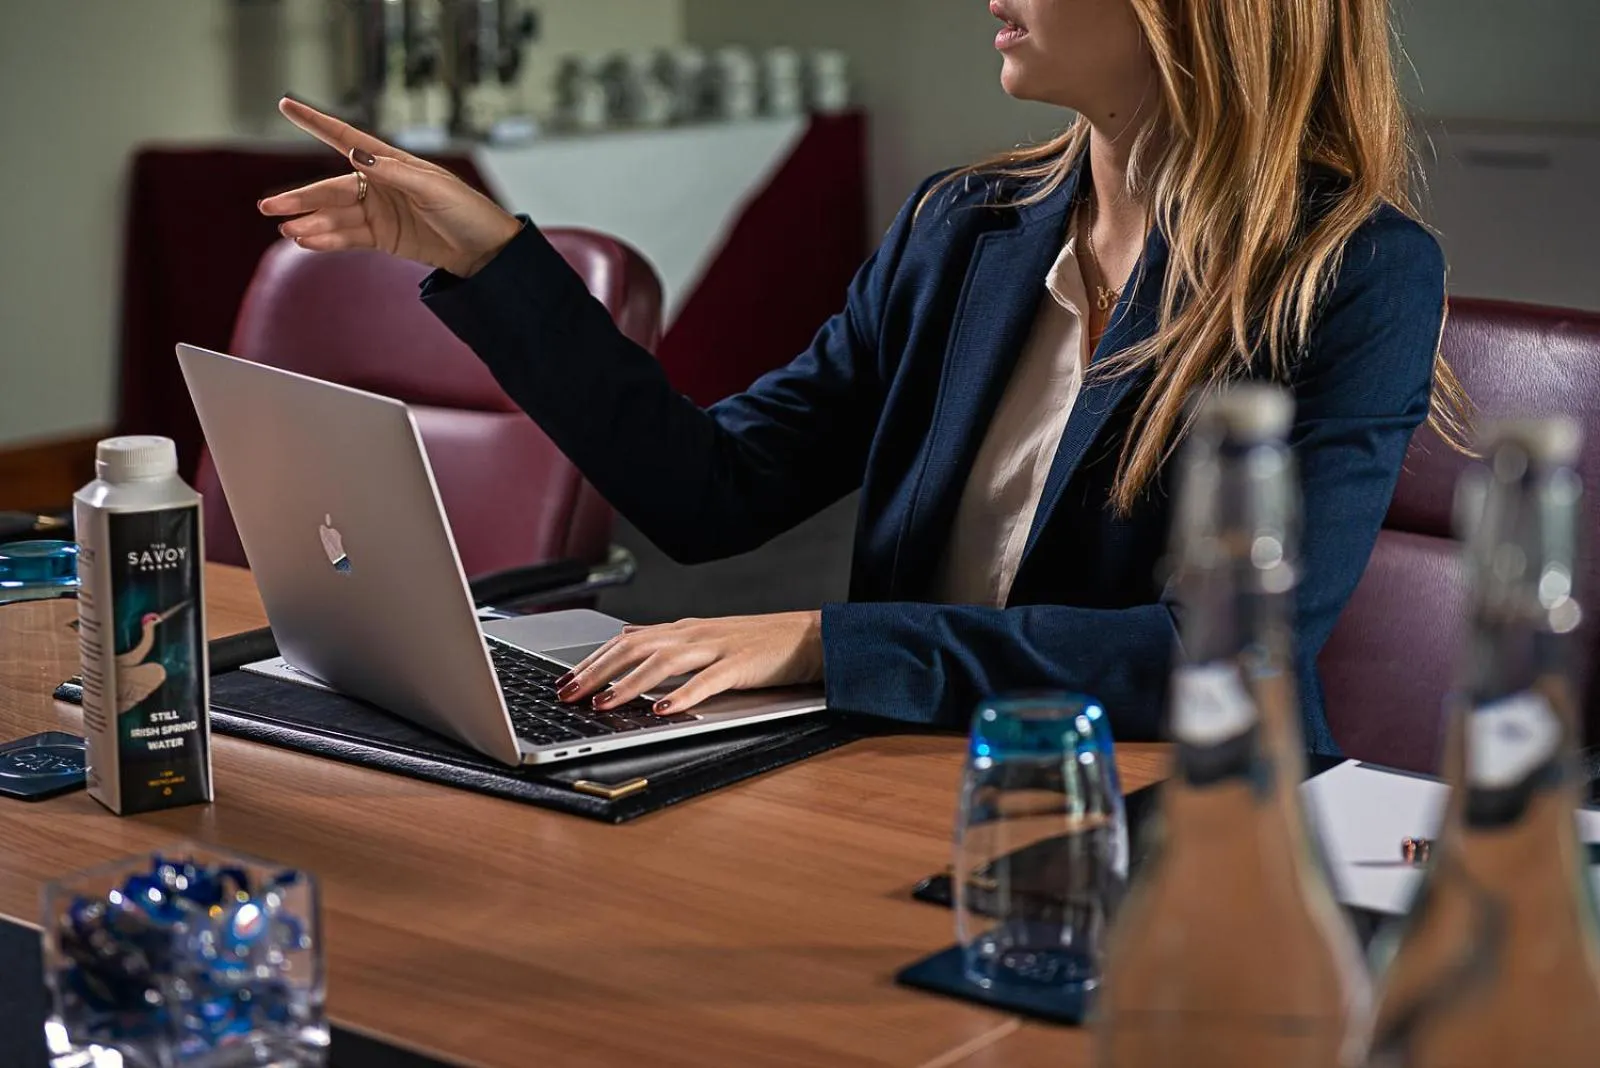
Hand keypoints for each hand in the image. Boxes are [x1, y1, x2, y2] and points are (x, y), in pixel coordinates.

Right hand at [257, 97, 521, 277]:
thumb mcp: (434, 189)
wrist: (486, 251)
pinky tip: (306, 241)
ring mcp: (379, 212)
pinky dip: (327, 240)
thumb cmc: (467, 211)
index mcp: (391, 164)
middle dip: (300, 198)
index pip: (346, 138)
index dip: (316, 123)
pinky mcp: (383, 238)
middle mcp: (379, 185)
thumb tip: (356, 153)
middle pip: (331, 190)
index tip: (286, 104)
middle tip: (268, 206)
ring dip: (310, 223)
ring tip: (287, 230)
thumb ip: (395, 173)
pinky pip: (348, 238)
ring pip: (335, 216)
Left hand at [557, 612, 824, 714]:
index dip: (592, 659)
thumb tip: (629, 646)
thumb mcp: (708, 640)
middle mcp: (695, 633)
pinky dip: (682, 695)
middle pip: (635, 647)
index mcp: (684, 629)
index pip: (627, 640)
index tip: (564, 680)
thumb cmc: (761, 644)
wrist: (812, 637)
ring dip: (629, 684)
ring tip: (603, 704)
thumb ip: (671, 645)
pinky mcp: (742, 665)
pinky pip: (707, 681)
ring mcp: (718, 647)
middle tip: (567, 694)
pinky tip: (661, 710)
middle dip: (596, 671)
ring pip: (664, 661)